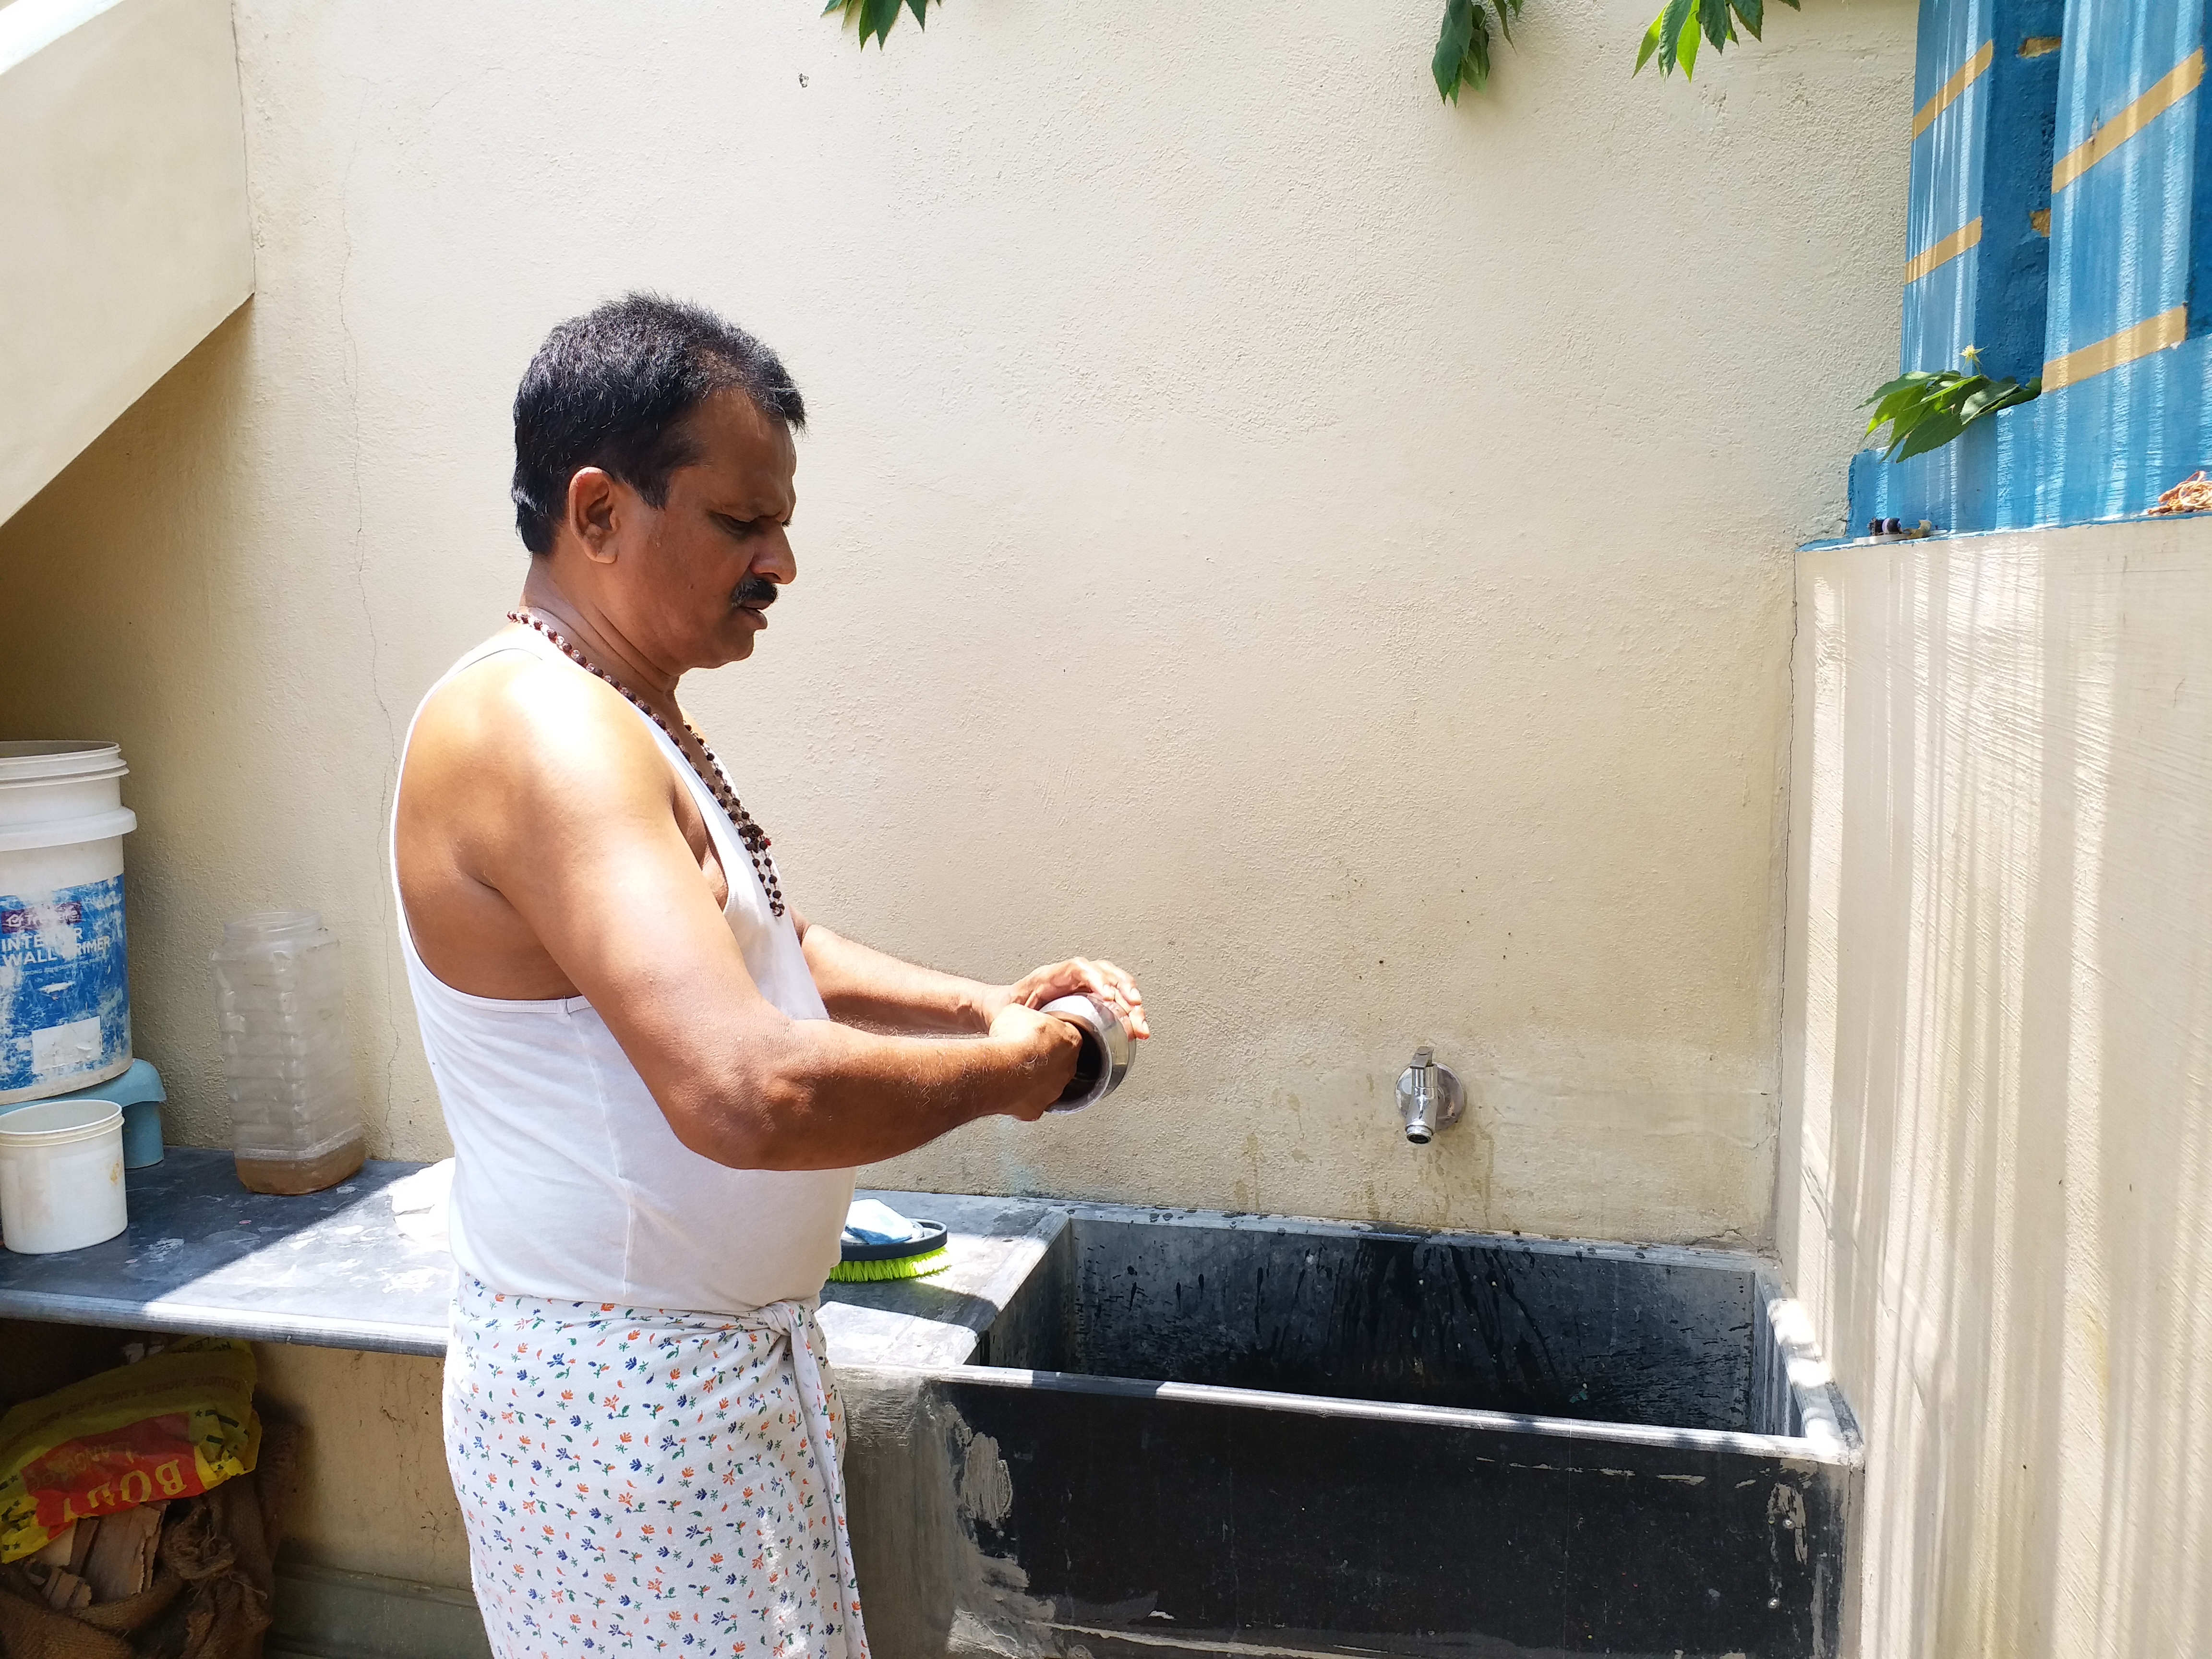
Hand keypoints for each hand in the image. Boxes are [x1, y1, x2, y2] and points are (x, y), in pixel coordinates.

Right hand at [989, 1001, 1082, 1118]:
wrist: (999, 1069)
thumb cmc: (1012, 1040)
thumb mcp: (1017, 1011)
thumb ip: (1028, 1017)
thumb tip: (1021, 1018)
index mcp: (1070, 1040)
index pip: (1067, 1034)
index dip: (1051, 1033)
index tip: (1038, 1033)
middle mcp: (1068, 1067)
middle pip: (1060, 1061)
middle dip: (1045, 1057)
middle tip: (1026, 1052)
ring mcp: (1055, 1090)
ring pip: (1047, 1083)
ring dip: (1035, 1078)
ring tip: (1015, 1070)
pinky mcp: (1037, 1108)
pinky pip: (1031, 1102)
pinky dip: (1021, 1096)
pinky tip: (1010, 1088)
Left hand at [1000, 958, 1149, 1038]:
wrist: (999, 1008)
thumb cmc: (1003, 1007)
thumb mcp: (1007, 1012)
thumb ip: (1015, 1017)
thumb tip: (1024, 1030)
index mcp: (1050, 976)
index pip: (1079, 969)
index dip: (1097, 979)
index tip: (1108, 995)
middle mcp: (1069, 976)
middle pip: (1104, 974)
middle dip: (1123, 990)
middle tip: (1135, 1009)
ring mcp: (1080, 985)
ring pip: (1114, 984)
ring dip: (1131, 1001)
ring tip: (1141, 1020)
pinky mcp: (1088, 997)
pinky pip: (1112, 997)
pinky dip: (1126, 1009)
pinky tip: (1136, 1023)